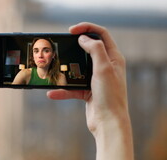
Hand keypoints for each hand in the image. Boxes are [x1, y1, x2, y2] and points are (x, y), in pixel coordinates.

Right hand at [47, 22, 133, 159]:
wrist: (109, 124)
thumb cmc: (110, 97)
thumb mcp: (104, 69)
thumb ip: (95, 50)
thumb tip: (84, 38)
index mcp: (114, 58)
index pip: (101, 35)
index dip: (87, 28)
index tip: (71, 30)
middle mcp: (106, 67)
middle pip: (88, 50)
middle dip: (74, 47)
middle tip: (62, 45)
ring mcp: (96, 80)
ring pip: (77, 69)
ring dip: (65, 71)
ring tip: (53, 69)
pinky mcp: (88, 92)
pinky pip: (71, 88)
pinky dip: (62, 90)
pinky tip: (52, 93)